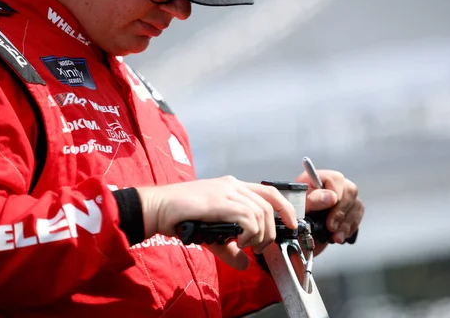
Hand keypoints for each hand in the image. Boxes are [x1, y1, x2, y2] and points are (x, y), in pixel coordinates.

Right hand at [136, 176, 296, 270]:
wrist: (158, 207)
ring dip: (259, 234)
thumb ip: (230, 248)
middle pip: (270, 203)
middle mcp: (233, 185)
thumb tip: (245, 264)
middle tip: (261, 247)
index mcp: (233, 186)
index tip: (291, 224)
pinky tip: (238, 242)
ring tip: (246, 246)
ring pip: (261, 212)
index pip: (269, 191)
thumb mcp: (212, 233)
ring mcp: (226, 191)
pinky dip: (249, 234)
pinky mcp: (220, 201)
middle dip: (273, 229)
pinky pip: (248, 218)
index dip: (285, 207)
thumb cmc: (181, 216)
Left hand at [296, 170, 363, 253]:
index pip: (336, 179)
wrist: (299, 225)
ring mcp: (346, 196)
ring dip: (346, 224)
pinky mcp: (351, 209)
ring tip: (335, 237)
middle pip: (350, 192)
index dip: (335, 195)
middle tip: (331, 227)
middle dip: (341, 213)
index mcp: (320, 178)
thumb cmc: (296, 211)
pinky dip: (350, 228)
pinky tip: (340, 235)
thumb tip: (331, 197)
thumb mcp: (299, 205)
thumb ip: (313, 200)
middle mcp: (336, 184)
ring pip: (356, 205)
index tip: (328, 211)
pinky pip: (357, 216)